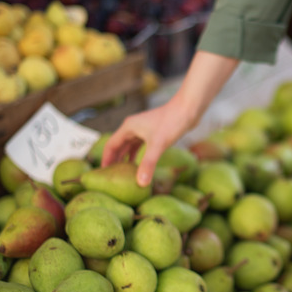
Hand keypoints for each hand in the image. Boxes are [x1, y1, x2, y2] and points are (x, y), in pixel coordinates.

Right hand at [100, 51, 239, 186]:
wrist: (189, 108)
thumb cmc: (173, 122)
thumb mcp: (158, 145)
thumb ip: (148, 164)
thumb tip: (140, 183)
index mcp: (128, 127)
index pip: (111, 146)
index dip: (106, 160)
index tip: (102, 174)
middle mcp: (133, 127)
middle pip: (118, 146)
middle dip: (114, 161)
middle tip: (110, 178)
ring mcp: (143, 129)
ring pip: (129, 146)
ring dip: (125, 158)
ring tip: (123, 174)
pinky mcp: (153, 132)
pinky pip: (140, 145)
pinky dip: (137, 155)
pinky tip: (139, 165)